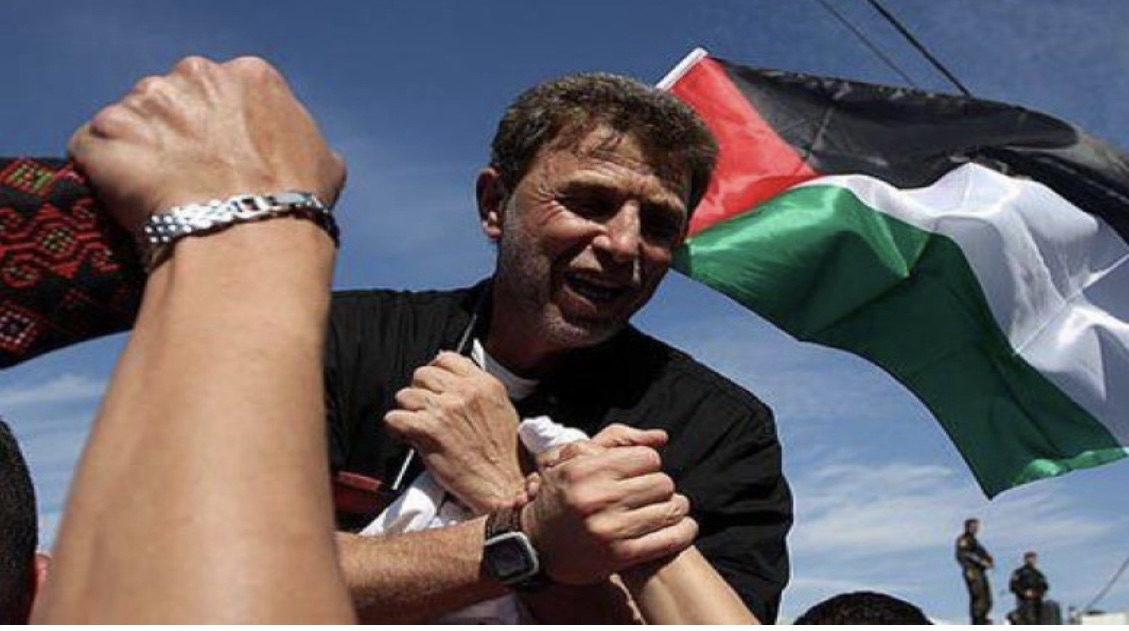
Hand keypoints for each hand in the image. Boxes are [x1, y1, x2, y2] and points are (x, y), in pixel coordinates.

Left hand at [68, 56, 344, 233]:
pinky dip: (103, 174)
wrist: (248, 240)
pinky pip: (93, 149)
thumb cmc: (292, 208)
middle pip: (173, 97)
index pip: (224, 91)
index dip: (222, 129)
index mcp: (251, 76)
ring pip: (131, 121)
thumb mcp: (324, 164)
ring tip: (160, 198)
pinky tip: (129, 204)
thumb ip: (296, 141)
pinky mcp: (106, 133)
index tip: (224, 161)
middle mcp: (197, 75)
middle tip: (190, 180)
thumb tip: (292, 155)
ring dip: (139, 152)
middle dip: (176, 133)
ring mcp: (146, 100)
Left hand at [385, 351, 524, 513]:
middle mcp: (465, 392)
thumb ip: (476, 390)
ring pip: (405, 395)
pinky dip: (397, 430)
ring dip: (408, 412)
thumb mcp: (500, 409)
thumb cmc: (504, 455)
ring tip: (420, 428)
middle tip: (424, 411)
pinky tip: (410, 438)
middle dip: (419, 393)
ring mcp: (446, 409)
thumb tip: (449, 378)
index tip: (432, 387)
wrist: (504, 484)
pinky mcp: (429, 430)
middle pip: (422, 374)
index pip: (446, 358)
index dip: (434, 373)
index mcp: (484, 384)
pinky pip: (394, 419)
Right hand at [521, 439, 695, 585]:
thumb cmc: (560, 496)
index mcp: (585, 470)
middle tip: (653, 494)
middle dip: (661, 487)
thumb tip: (662, 437)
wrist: (535, 546)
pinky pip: (670, 538)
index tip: (641, 474)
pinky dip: (683, 532)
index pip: (647, 458)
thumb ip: (618, 440)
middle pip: (662, 483)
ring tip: (668, 509)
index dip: (647, 464)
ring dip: (675, 508)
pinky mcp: (620, 555)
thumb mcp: (574, 459)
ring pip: (670, 509)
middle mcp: (597, 498)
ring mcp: (610, 529)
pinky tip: (681, 527)